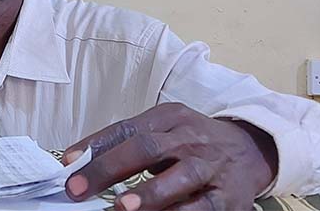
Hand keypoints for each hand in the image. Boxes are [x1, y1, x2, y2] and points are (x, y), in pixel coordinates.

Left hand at [63, 102, 277, 210]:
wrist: (252, 148)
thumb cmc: (194, 143)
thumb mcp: (163, 132)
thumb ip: (127, 144)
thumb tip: (78, 163)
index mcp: (169, 118)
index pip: (125, 129)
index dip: (95, 146)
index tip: (67, 162)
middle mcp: (189, 138)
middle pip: (146, 148)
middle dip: (108, 169)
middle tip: (78, 189)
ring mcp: (210, 166)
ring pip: (178, 178)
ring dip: (147, 195)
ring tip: (120, 208)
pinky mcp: (229, 196)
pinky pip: (202, 208)